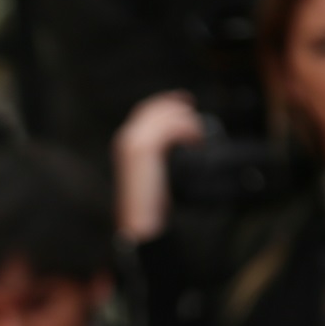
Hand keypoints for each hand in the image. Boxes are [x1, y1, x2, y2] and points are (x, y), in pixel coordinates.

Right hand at [113, 90, 204, 241]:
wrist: (141, 223)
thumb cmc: (149, 206)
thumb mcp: (154, 175)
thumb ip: (161, 156)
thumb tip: (182, 142)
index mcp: (125, 144)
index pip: (144, 110)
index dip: (165, 102)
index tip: (186, 102)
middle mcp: (126, 138)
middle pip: (154, 108)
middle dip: (177, 105)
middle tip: (196, 110)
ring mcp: (133, 142)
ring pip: (164, 116)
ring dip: (186, 121)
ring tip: (198, 136)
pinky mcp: (144, 149)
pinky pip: (171, 128)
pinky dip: (187, 131)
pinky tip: (196, 142)